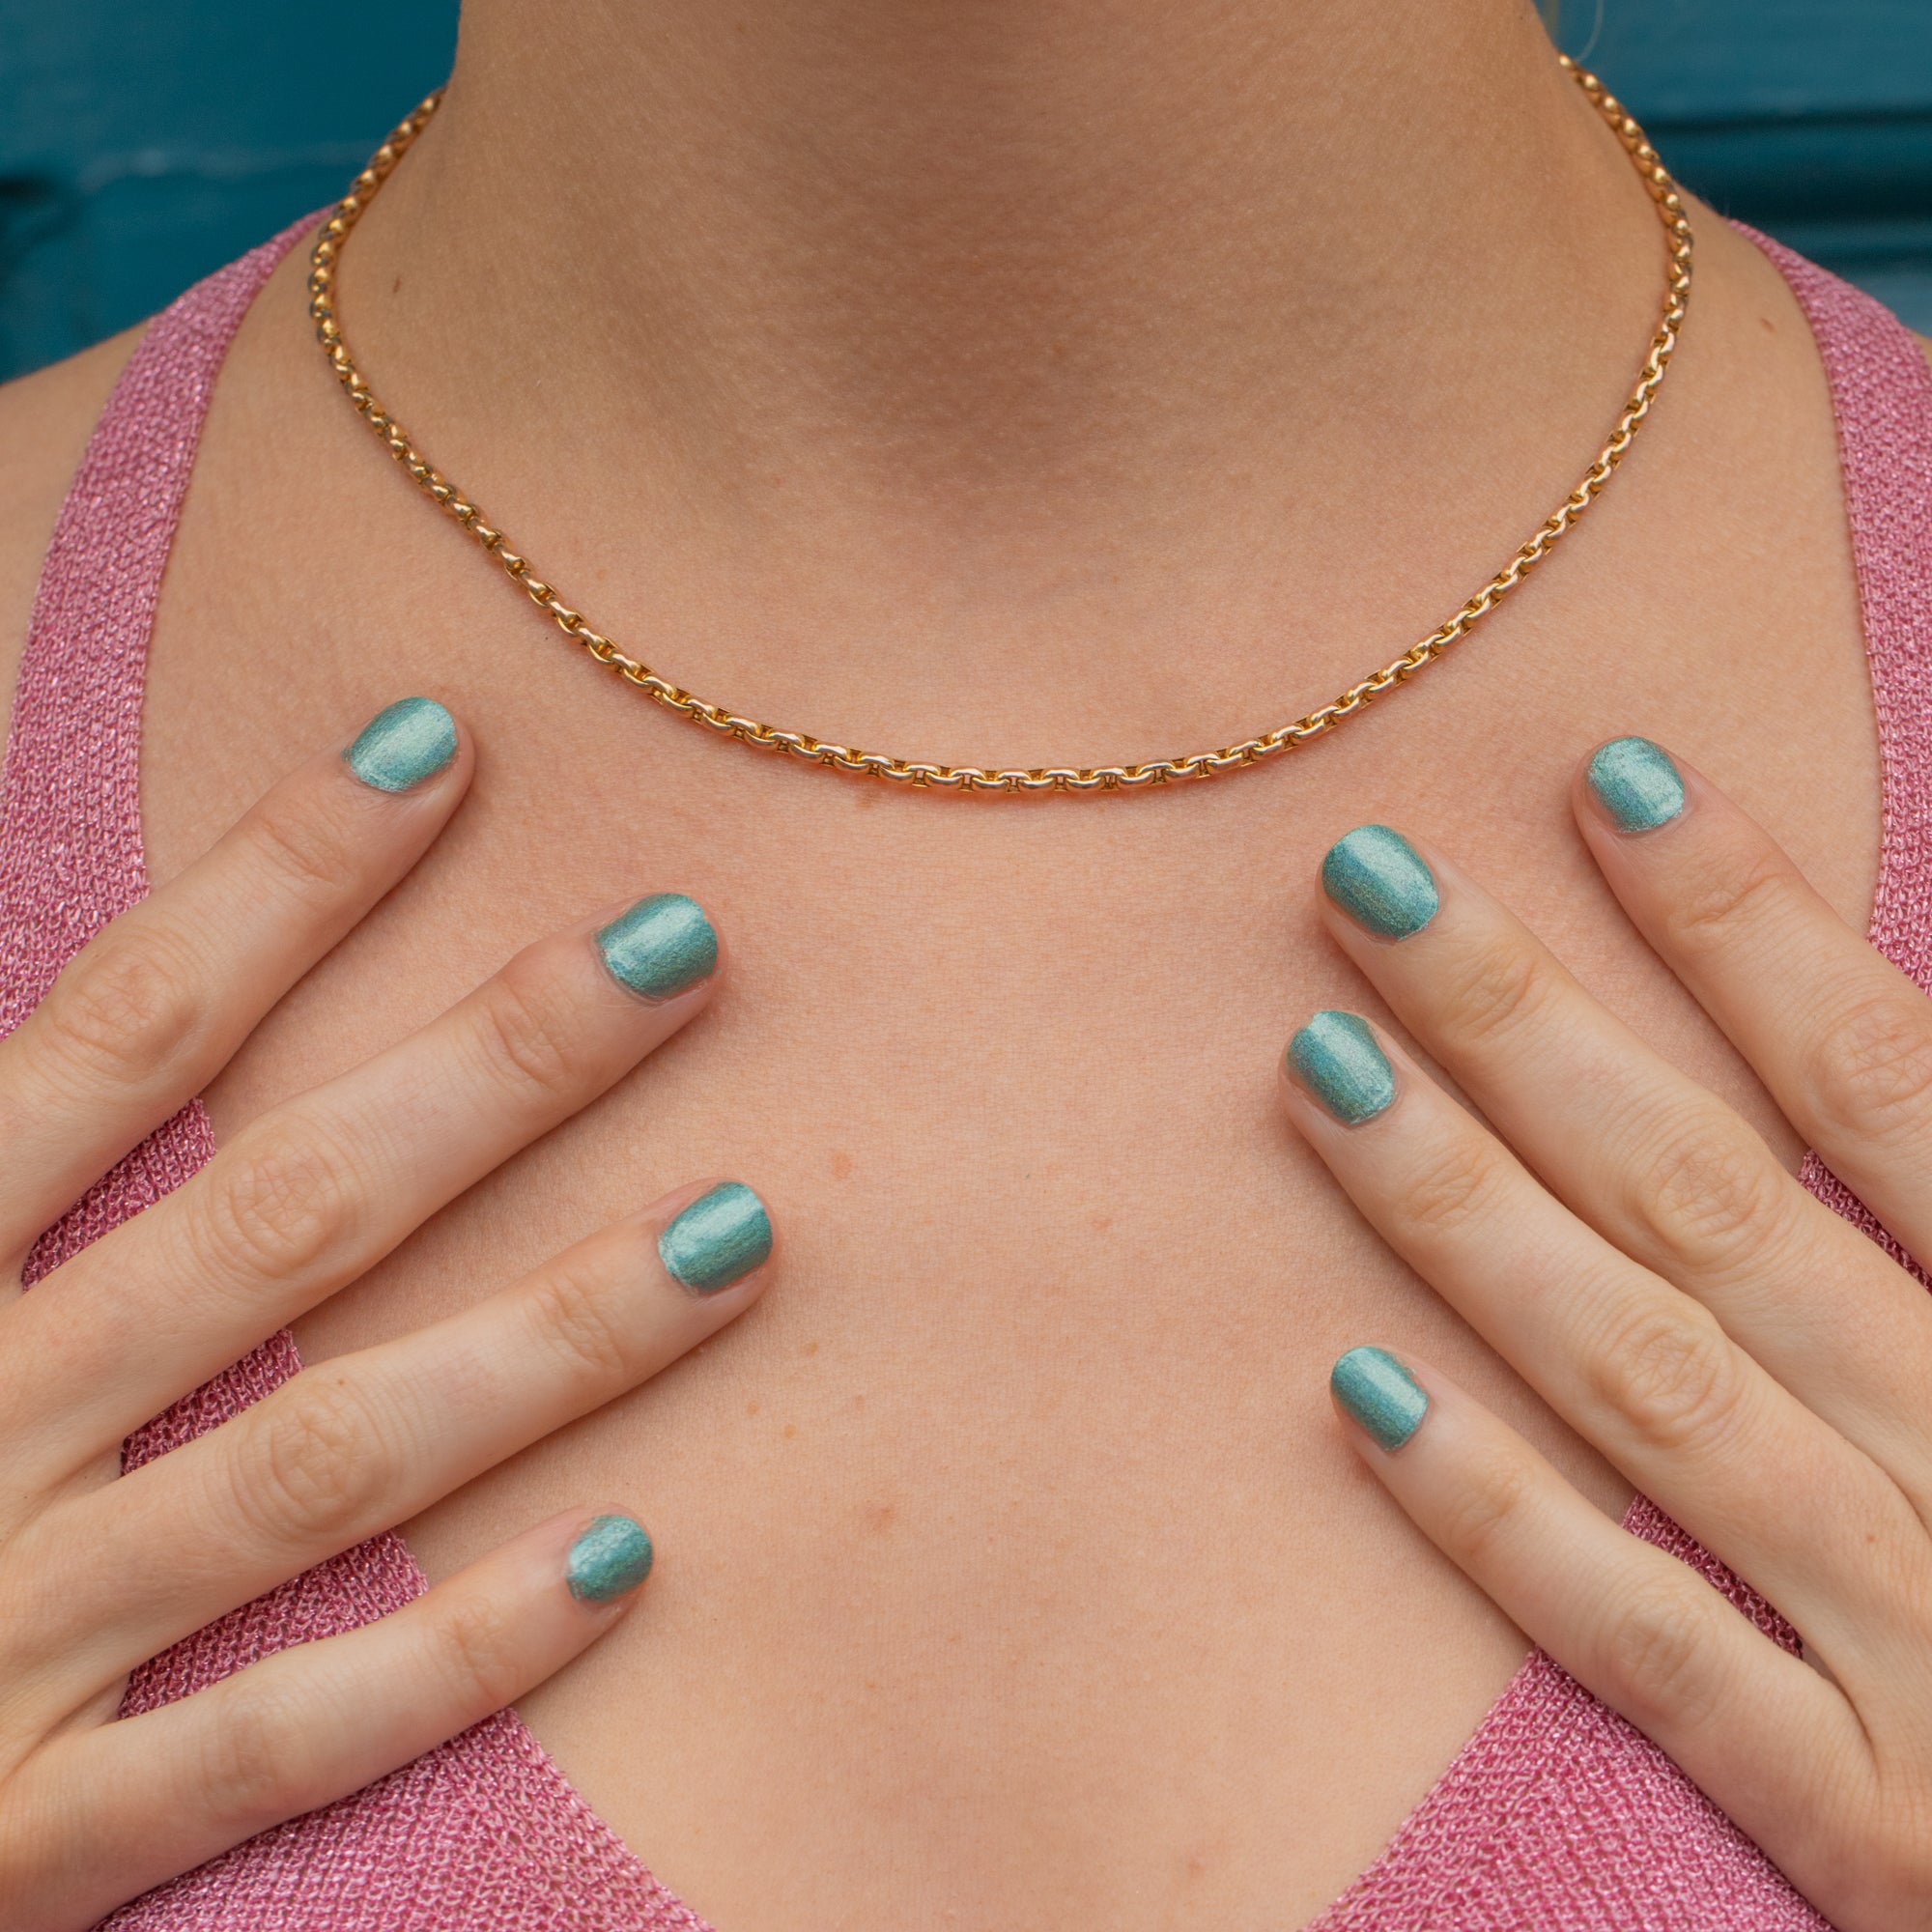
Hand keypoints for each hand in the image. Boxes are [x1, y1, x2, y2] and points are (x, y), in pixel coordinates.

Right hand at [0, 700, 775, 1929]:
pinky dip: (449, 1657)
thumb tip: (157, 987)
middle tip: (681, 941)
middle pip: (275, 1215)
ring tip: (743, 1230)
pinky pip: (276, 1743)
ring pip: (324, 1465)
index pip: (119, 1031)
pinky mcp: (36, 1840)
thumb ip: (8, 1154)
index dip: (277, 878)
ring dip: (545, 1344)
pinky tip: (627, 1554)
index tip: (444, 743)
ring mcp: (6, 1639)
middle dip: (490, 1072)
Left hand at [1281, 740, 1931, 1931]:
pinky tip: (1355, 1396)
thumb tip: (1845, 1021)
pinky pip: (1656, 1656)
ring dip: (1474, 1220)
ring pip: (1656, 1389)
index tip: (1606, 774)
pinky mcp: (1871, 1828)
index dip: (1750, 924)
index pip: (1883, 1085)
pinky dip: (1511, 1526)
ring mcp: (1929, 1655)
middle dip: (1533, 1027)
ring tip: (1317, 1065)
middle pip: (1718, 1204)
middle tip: (1366, 879)